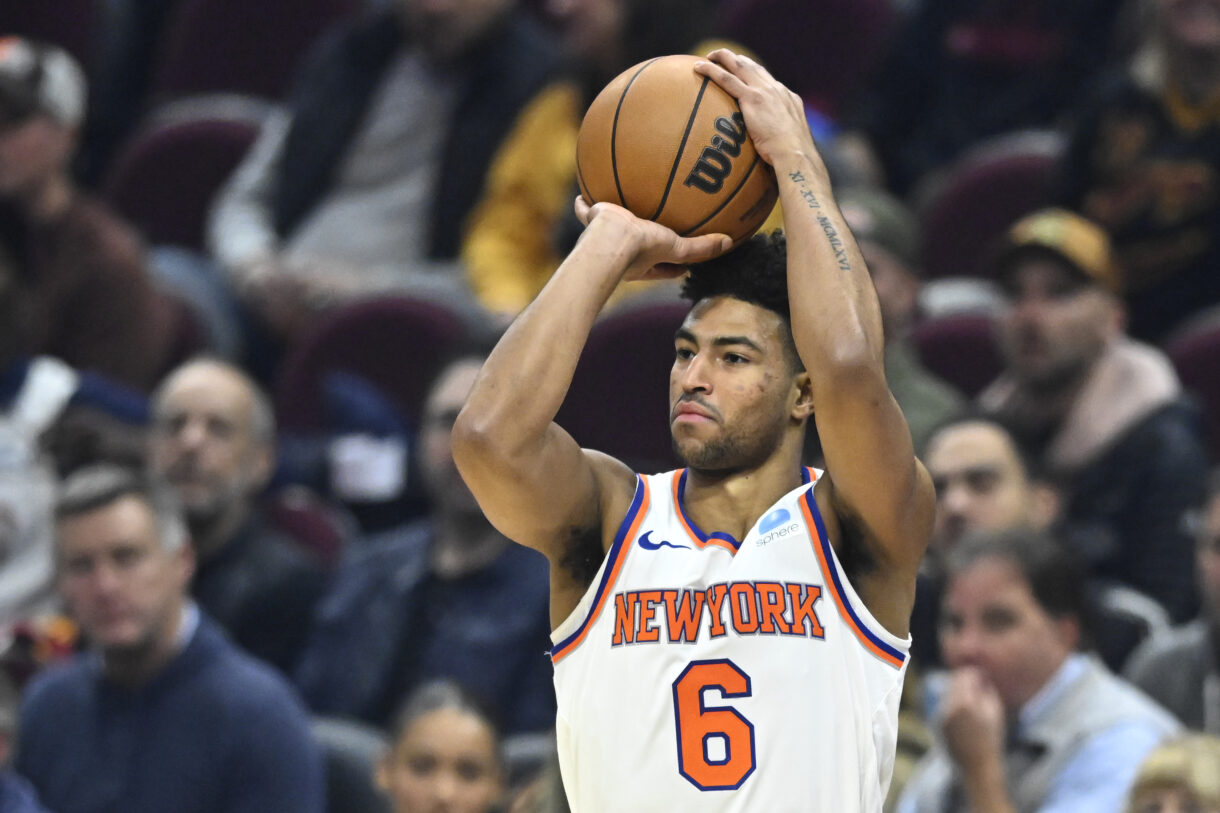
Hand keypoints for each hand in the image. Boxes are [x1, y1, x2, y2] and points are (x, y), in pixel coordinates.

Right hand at [573, 196, 731, 280]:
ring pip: (612, 225)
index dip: (675, 262)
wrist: (609, 239)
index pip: (664, 265)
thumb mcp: (676, 248)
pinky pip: (587, 210)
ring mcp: (606, 236)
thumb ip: (701, 248)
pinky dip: (584, 204)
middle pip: (637, 243)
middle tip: (654, 225)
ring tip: (619, 203)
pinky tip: (582, 193)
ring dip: (614, 217)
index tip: (685, 256)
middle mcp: (624, 250)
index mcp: (643, 262)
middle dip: (644, 236)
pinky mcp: (593, 220)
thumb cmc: (641, 249)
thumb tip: (729, 243)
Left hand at [694, 50, 821, 174]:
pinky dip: (711, 71)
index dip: (753, 72)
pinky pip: (727, 79)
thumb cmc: (792, 157)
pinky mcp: (752, 98)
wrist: (795, 154)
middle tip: (722, 57)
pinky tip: (698, 68)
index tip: (742, 71)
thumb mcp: (789, 142)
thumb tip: (769, 150)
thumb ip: (778, 137)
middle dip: (737, 59)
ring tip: (709, 57)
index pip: (767, 80)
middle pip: (753, 67)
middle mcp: (776, 89)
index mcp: (787, 98)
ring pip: (739, 66)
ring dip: (723, 58)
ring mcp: (764, 91)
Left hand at [940, 667, 1005, 775]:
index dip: (972, 674)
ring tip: (973, 703)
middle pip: (953, 683)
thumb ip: (987, 690)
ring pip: (948, 694)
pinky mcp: (938, 723)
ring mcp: (941, 714)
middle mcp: (949, 706)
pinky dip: (954, 705)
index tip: (981, 676)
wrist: (977, 765)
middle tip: (977, 685)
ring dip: (958, 694)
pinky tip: (965, 716)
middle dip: (964, 682)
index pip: (963, 676)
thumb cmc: (991, 739)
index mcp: (964, 702)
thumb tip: (981, 677)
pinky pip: (945, 706)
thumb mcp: (995, 712)